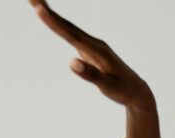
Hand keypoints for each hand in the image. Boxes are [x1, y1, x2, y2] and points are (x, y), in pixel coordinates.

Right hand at [29, 0, 155, 111]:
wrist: (137, 92)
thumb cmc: (123, 91)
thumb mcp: (108, 87)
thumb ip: (91, 75)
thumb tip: (72, 62)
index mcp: (97, 50)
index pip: (70, 34)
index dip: (53, 22)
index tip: (39, 8)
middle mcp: (94, 43)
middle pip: (67, 25)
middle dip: (48, 11)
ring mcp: (92, 45)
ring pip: (69, 28)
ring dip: (52, 15)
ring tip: (36, 3)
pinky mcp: (90, 50)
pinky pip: (72, 35)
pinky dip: (60, 25)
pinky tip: (52, 20)